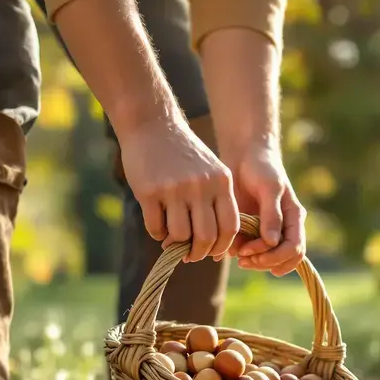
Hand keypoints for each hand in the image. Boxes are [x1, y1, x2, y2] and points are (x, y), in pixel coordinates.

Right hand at [119, 119, 240, 262]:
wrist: (152, 125)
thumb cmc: (183, 153)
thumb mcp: (211, 171)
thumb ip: (217, 202)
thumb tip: (216, 246)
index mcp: (221, 182)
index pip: (230, 227)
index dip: (222, 247)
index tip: (213, 253)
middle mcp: (201, 186)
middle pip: (206, 237)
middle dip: (198, 253)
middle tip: (190, 255)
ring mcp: (174, 189)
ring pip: (180, 235)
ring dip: (176, 244)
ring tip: (172, 239)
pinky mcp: (149, 192)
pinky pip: (156, 227)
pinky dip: (157, 234)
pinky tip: (157, 226)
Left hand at [220, 143, 305, 276]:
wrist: (243, 157)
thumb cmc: (262, 168)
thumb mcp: (269, 188)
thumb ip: (272, 215)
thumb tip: (272, 242)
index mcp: (294, 218)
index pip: (295, 249)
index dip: (277, 257)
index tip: (255, 254)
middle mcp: (284, 228)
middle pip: (283, 259)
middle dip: (264, 262)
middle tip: (243, 260)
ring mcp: (268, 231)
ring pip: (267, 259)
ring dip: (253, 261)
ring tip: (237, 256)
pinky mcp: (251, 231)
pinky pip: (250, 251)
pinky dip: (241, 255)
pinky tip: (229, 250)